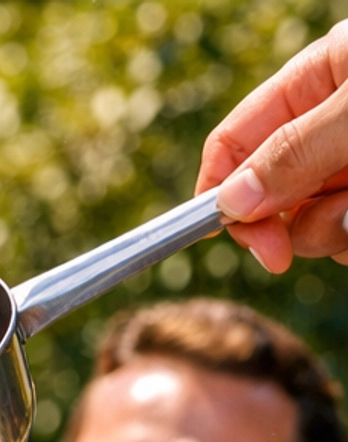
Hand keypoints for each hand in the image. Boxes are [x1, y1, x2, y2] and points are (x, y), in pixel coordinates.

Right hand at [198, 24, 347, 270]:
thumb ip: (296, 151)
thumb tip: (229, 202)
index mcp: (316, 81)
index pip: (236, 142)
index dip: (220, 190)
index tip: (233, 234)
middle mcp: (329, 127)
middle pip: (268, 197)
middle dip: (286, 224)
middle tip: (300, 246)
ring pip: (311, 227)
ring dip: (331, 233)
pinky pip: (344, 239)